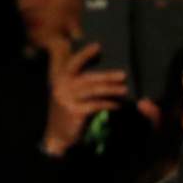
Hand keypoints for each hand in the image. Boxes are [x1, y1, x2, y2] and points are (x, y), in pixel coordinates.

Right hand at [42, 38, 127, 156]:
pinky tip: (118, 105)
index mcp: (59, 78)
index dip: (84, 54)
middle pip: (88, 77)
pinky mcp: (73, 110)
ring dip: (111, 89)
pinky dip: (108, 104)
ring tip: (125, 90)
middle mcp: (61, 85)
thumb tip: (104, 76)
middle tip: (124, 74)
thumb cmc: (67, 114)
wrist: (57, 136)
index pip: (72, 62)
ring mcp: (66, 98)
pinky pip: (95, 105)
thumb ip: (78, 83)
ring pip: (94, 90)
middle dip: (107, 75)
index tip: (98, 46)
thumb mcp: (67, 95)